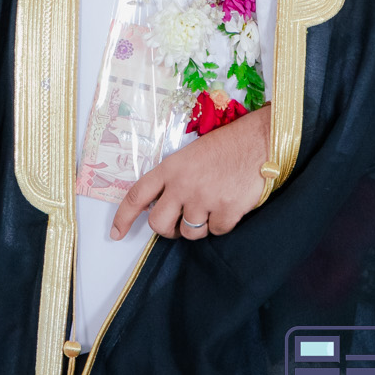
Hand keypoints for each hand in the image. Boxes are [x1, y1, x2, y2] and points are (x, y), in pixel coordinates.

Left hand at [112, 105, 272, 242]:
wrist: (259, 141)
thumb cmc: (225, 146)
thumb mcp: (189, 156)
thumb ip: (173, 179)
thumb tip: (165, 205)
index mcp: (169, 168)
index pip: (136, 196)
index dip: (123, 217)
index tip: (116, 233)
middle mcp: (182, 185)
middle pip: (158, 224)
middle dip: (167, 230)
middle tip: (178, 225)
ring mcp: (204, 198)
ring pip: (189, 232)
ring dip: (198, 227)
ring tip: (210, 208)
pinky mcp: (227, 210)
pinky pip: (217, 231)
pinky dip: (222, 224)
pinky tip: (230, 206)